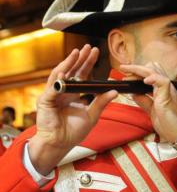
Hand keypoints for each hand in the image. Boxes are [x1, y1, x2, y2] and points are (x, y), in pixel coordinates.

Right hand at [28, 45, 117, 174]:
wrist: (60, 144)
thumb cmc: (73, 132)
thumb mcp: (91, 116)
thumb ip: (101, 103)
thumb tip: (115, 92)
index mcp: (74, 94)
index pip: (82, 74)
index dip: (88, 63)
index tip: (96, 53)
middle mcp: (63, 90)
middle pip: (72, 71)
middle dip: (80, 59)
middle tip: (88, 47)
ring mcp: (53, 93)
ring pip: (61, 74)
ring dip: (68, 63)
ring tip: (77, 52)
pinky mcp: (46, 99)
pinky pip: (53, 87)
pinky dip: (59, 80)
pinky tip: (65, 72)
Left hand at [120, 62, 176, 159]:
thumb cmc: (170, 125)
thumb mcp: (152, 111)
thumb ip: (144, 101)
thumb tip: (133, 93)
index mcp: (162, 91)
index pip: (150, 74)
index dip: (137, 72)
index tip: (125, 75)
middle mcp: (165, 88)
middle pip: (152, 67)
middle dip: (136, 67)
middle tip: (123, 69)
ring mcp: (168, 90)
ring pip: (155, 70)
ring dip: (140, 70)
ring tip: (128, 72)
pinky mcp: (169, 95)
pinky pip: (163, 81)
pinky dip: (153, 78)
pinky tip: (145, 81)